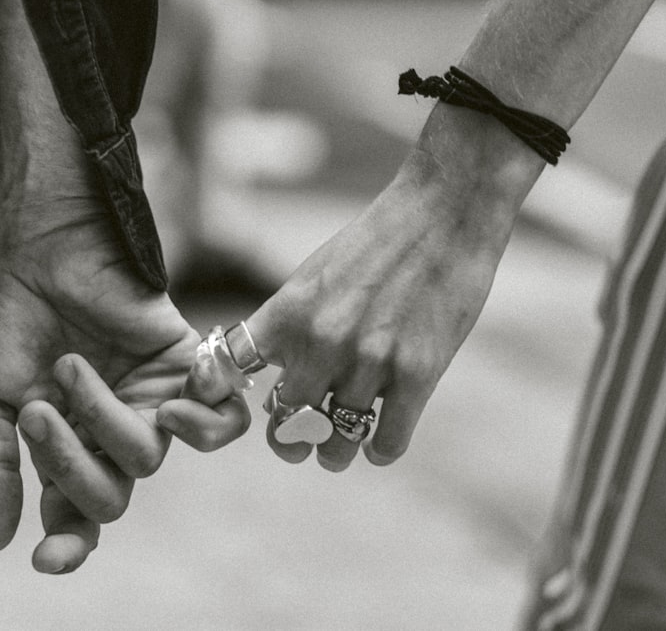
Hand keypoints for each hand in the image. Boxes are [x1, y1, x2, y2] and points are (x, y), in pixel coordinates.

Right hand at [0, 212, 198, 571]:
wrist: (37, 245)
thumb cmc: (6, 316)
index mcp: (65, 447)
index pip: (74, 515)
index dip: (67, 545)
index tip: (45, 560)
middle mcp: (111, 431)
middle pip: (111, 495)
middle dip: (68, 462)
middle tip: (36, 410)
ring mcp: (151, 400)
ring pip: (151, 457)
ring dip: (106, 424)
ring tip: (71, 369)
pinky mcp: (187, 364)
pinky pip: (223, 415)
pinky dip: (206, 421)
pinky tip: (168, 400)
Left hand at [244, 108, 541, 470]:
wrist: (444, 212)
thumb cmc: (377, 243)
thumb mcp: (314, 276)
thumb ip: (293, 327)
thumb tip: (279, 381)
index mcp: (288, 312)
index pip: (228, 370)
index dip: (221, 396)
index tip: (241, 402)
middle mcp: (321, 341)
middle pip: (284, 423)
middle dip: (291, 437)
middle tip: (302, 437)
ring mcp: (370, 361)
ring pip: (336, 444)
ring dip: (335, 452)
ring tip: (339, 447)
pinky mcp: (417, 374)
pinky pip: (385, 443)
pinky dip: (378, 449)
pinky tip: (378, 439)